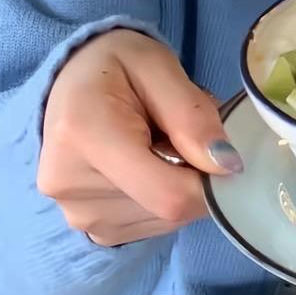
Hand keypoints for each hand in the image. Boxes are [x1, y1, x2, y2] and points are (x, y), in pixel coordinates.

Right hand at [38, 30, 241, 247]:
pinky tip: (143, 167)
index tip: (220, 148)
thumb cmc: (116, 66)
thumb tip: (227, 167)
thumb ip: (193, 115)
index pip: (169, 195)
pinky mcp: (91, 229)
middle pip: (169, 207)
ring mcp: (78, 214)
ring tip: (156, 146)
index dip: (210, 179)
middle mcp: (70, 185)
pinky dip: (161, 199)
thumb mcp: (157, 65)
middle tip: (178, 134)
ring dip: (178, 187)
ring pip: (164, 220)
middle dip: (192, 175)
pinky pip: (150, 226)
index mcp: (85, 135)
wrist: (69, 83)